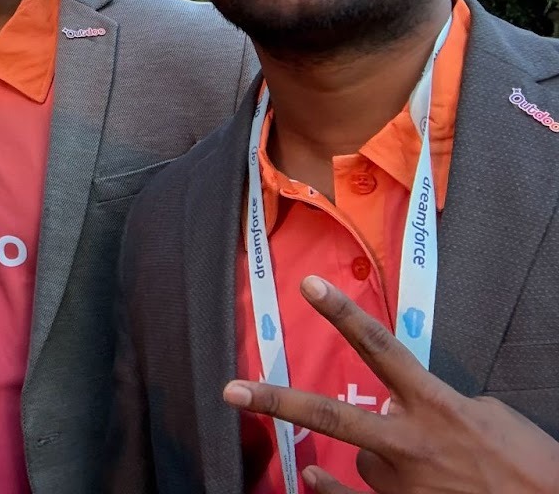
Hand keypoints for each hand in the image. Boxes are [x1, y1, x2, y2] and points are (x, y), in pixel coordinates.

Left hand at [223, 275, 558, 493]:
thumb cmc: (529, 463)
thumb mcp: (488, 414)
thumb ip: (438, 401)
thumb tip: (406, 402)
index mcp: (436, 404)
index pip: (378, 346)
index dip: (341, 313)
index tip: (307, 285)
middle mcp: (410, 442)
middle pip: (330, 414)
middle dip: (275, 400)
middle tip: (231, 390)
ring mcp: (404, 484)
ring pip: (364, 459)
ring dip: (385, 457)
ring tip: (432, 466)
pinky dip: (331, 489)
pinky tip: (311, 476)